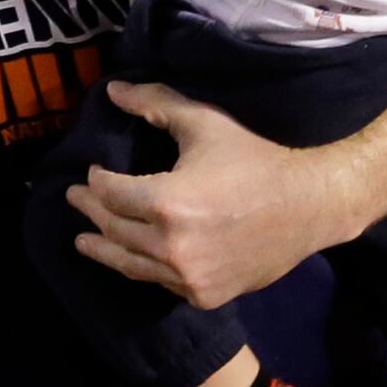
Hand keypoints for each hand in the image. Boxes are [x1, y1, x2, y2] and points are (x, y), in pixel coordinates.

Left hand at [65, 85, 350, 305]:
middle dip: (92, 211)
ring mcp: (187, 277)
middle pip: (114, 229)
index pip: (110, 194)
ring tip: (84, 241)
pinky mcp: (204, 295)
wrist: (309, 206)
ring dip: (104, 248)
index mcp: (166, 203)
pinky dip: (143, 267)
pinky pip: (160, 281)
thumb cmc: (256, 158)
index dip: (97, 181)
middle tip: (77, 200)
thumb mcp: (205, 123)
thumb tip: (112, 91)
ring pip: (130, 263)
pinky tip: (133, 259)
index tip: (93, 173)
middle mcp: (171, 247)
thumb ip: (155, 104)